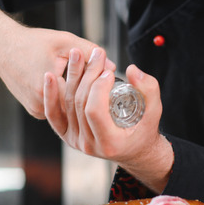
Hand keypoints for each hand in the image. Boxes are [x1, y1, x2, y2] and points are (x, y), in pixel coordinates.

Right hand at [0, 4, 114, 118]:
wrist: (2, 48)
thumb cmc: (32, 42)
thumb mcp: (65, 41)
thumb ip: (90, 52)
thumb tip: (112, 66)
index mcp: (48, 87)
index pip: (83, 93)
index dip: (99, 88)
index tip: (113, 82)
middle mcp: (41, 104)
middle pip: (76, 103)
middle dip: (92, 93)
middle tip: (110, 85)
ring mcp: (37, 110)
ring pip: (68, 107)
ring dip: (81, 97)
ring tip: (97, 87)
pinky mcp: (34, 110)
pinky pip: (59, 107)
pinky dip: (68, 99)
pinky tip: (79, 90)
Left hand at [43, 47, 172, 192]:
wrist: (133, 149)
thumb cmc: (144, 130)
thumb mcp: (154, 110)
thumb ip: (149, 89)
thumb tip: (131, 70)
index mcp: (110, 142)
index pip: (95, 111)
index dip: (99, 88)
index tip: (109, 72)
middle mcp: (89, 145)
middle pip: (80, 104)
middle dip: (88, 75)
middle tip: (96, 55)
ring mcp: (75, 141)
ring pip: (67, 104)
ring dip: (72, 76)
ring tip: (77, 55)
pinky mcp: (66, 134)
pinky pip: (53, 114)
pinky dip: (51, 95)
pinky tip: (49, 76)